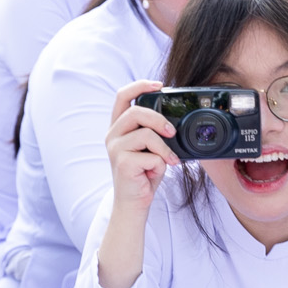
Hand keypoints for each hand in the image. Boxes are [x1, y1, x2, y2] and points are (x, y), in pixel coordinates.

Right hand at [104, 80, 178, 211]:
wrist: (134, 203)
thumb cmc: (144, 173)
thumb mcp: (149, 147)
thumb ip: (154, 131)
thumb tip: (174, 121)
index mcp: (118, 127)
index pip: (122, 96)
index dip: (140, 86)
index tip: (159, 85)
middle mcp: (113, 135)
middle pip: (136, 112)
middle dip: (159, 120)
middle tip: (172, 133)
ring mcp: (115, 149)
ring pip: (146, 135)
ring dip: (164, 148)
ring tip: (169, 160)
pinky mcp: (123, 163)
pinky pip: (151, 156)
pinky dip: (161, 164)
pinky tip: (155, 172)